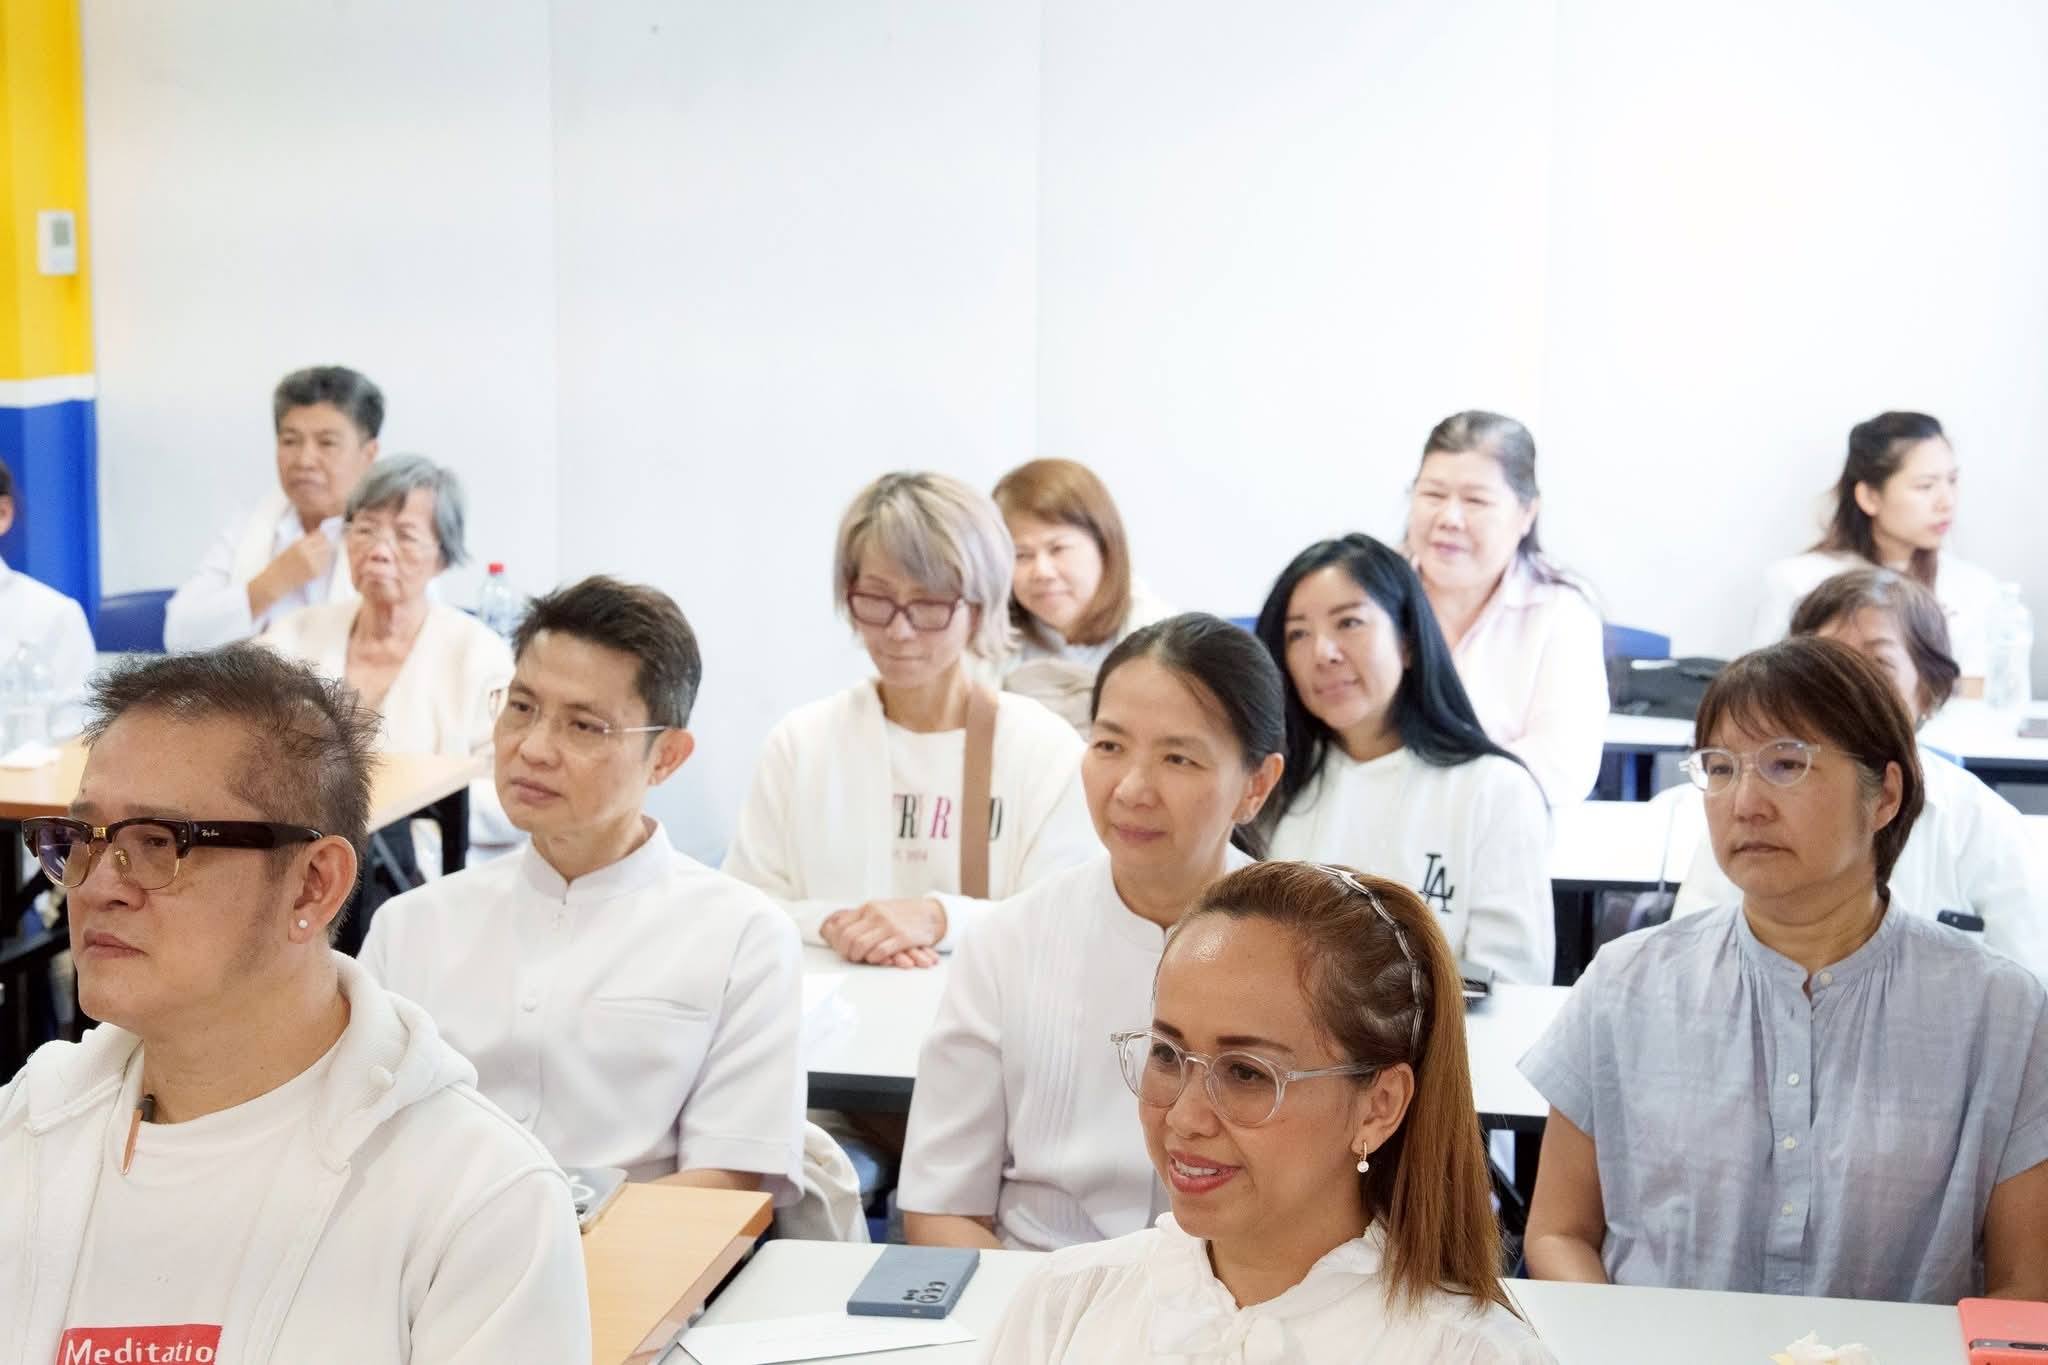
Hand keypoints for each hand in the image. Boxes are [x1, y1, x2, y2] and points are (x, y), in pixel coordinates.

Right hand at [248, 531, 337, 616]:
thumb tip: (319, 536)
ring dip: (326, 554)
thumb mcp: (289, 548)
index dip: (322, 537)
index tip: (323, 539)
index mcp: (299, 544)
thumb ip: (303, 543)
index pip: (320, 536)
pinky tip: (317, 565)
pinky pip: (325, 565)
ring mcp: (312, 563)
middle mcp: (307, 552)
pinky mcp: (316, 573)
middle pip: (326, 544)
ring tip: (318, 557)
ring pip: (328, 554)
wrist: (275, 581)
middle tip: (323, 548)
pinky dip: (324, 564)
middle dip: (326, 545)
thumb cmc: (280, 565)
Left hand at [822, 898, 945, 967]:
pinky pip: (880, 951)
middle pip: (848, 937)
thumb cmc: (902, 915)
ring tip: (862, 959)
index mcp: (868, 908)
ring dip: (858, 957)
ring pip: (861, 945)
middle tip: (851, 957)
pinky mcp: (902, 937)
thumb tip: (834, 929)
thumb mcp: (879, 910)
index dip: (838, 941)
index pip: (841, 925)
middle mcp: (876, 914)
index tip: (843, 949)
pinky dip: (874, 958)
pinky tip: (876, 958)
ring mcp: (889, 925)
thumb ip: (861, 919)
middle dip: (846, 952)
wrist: (930, 914)